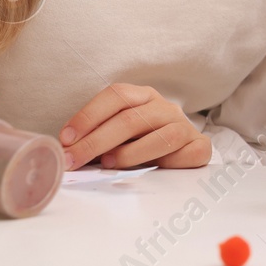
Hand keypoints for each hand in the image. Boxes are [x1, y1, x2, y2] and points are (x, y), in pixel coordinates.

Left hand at [59, 83, 210, 169]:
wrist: (182, 148)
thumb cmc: (140, 141)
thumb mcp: (118, 132)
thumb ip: (97, 136)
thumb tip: (67, 151)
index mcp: (143, 96)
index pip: (117, 95)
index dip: (89, 115)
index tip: (65, 138)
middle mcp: (165, 107)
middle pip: (131, 118)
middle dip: (96, 141)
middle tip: (73, 160)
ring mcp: (185, 126)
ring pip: (162, 136)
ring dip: (130, 153)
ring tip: (108, 164)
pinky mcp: (200, 146)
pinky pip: (187, 153)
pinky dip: (167, 163)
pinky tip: (151, 170)